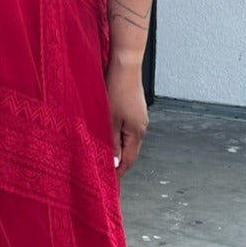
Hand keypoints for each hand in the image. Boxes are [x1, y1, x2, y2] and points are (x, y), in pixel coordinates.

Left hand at [105, 56, 148, 175]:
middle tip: (104, 172)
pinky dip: (118, 136)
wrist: (125, 66)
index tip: (109, 181)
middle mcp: (142, 127)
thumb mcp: (111, 120)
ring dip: (117, 148)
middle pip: (130, 151)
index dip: (119, 172)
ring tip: (104, 155)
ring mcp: (139, 117)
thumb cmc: (117, 89)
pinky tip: (108, 135)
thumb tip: (114, 163)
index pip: (129, 160)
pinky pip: (126, 129)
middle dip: (118, 162)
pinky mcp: (134, 109)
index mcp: (137, 132)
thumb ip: (112, 143)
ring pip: (127, 140)